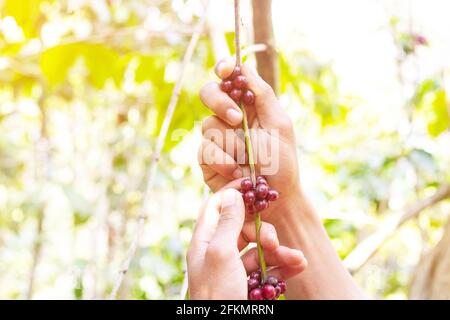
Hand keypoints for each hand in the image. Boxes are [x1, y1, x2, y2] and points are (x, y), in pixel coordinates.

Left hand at [187, 188, 306, 299]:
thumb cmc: (218, 295)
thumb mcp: (222, 255)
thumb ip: (228, 223)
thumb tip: (233, 193)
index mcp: (205, 241)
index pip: (216, 206)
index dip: (234, 193)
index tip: (255, 184)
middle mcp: (218, 252)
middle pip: (243, 228)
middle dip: (264, 232)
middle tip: (274, 242)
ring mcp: (234, 269)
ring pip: (260, 249)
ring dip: (280, 252)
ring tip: (297, 259)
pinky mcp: (249, 284)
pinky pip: (268, 269)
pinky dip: (283, 267)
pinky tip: (297, 268)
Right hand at [198, 57, 301, 224]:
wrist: (273, 200)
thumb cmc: (282, 163)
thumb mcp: (280, 125)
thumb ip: (263, 95)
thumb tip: (242, 66)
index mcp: (248, 105)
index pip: (230, 79)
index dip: (224, 69)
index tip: (225, 70)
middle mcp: (229, 119)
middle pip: (209, 94)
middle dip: (220, 103)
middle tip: (237, 120)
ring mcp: (216, 139)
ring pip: (207, 125)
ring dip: (230, 143)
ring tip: (247, 160)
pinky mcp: (207, 160)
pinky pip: (204, 151)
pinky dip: (222, 161)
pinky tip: (237, 173)